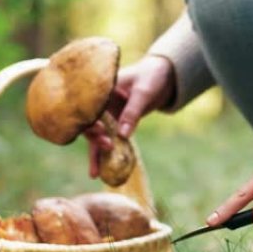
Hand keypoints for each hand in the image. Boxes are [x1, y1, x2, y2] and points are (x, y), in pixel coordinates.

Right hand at [84, 55, 175, 177]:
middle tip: (106, 148)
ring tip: (94, 174)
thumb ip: (132, 112)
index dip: (90, 121)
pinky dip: (108, 153)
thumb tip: (122, 135)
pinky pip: (111, 139)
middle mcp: (101, 104)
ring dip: (97, 153)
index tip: (99, 132)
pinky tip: (104, 171)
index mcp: (101, 91)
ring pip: (98, 136)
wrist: (163, 77)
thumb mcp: (143, 93)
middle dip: (94, 140)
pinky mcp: (117, 123)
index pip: (88, 108)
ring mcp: (108, 115)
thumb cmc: (151, 78)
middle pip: (90, 125)